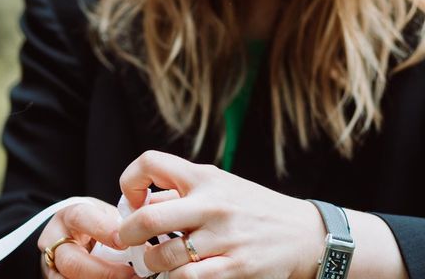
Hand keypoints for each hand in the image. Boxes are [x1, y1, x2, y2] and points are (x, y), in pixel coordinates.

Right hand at [38, 197, 138, 278]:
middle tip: (131, 274)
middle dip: (104, 272)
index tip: (125, 241)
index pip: (81, 218)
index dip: (103, 229)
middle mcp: (55, 241)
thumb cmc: (93, 223)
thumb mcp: (104, 216)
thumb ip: (121, 227)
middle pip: (72, 261)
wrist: (70, 234)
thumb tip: (150, 249)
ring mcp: (52, 265)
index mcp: (70, 216)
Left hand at [118, 151, 324, 278]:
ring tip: (155, 262)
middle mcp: (212, 204)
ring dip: (151, 264)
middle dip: (127, 234)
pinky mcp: (236, 267)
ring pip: (164, 257)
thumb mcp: (219, 186)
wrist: (303, 233)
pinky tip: (178, 274)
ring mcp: (224, 237)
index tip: (132, 200)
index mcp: (204, 177)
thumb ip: (179, 192)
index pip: (150, 162)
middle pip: (148, 217)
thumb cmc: (252, 207)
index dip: (130, 181)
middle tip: (126, 241)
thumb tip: (138, 203)